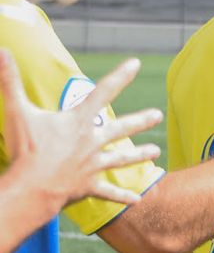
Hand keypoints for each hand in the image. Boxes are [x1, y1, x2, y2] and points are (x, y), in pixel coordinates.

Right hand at [0, 50, 162, 206]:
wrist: (30, 189)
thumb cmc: (25, 150)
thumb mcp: (18, 112)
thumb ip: (10, 82)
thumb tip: (0, 52)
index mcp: (79, 121)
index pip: (103, 91)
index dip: (120, 76)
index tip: (135, 63)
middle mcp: (92, 141)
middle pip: (121, 128)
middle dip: (140, 120)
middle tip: (158, 115)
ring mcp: (92, 165)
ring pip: (121, 159)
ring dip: (139, 155)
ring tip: (155, 152)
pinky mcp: (88, 186)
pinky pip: (108, 192)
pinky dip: (122, 197)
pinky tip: (139, 200)